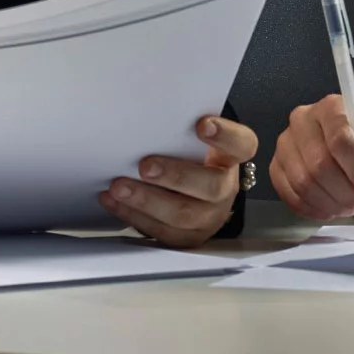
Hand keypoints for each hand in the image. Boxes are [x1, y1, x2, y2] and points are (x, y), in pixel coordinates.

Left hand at [101, 115, 257, 248]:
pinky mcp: (187, 237)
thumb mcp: (189, 142)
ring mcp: (208, 217)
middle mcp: (225, 189)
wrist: (193, 194)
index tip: (202, 124)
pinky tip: (112, 200)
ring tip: (118, 187)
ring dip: (146, 201)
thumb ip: (176, 131)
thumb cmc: (187, 159)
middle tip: (145, 166)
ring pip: (182, 215)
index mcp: (229, 159)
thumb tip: (140, 117)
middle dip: (175, 176)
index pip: (241, 145)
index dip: (225, 136)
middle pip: (211, 186)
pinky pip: (161, 232)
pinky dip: (132, 215)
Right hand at [270, 93, 353, 220]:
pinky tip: (331, 209)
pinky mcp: (275, 167)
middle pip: (320, 165)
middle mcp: (300, 121)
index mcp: (329, 107)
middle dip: (346, 192)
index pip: (339, 140)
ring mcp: (284, 145)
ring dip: (331, 203)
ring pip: (304, 184)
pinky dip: (314, 209)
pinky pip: (291, 196)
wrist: (342, 137)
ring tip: (350, 207)